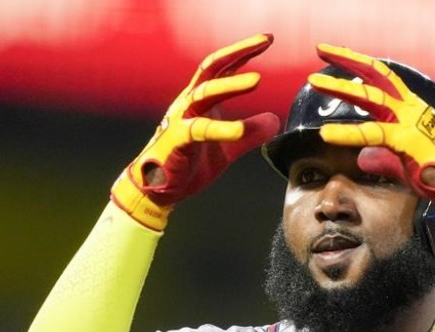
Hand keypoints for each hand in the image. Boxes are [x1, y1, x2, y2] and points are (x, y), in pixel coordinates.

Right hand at [111, 33, 279, 229]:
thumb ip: (250, 133)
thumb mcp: (228, 147)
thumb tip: (275, 121)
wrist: (159, 188)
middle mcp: (189, 103)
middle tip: (265, 42)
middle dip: (239, 52)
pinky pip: (200, 130)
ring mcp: (181, 119)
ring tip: (256, 80)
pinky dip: (221, 129)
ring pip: (205, 93)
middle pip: (213, 68)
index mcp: (200, 100)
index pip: (222, 68)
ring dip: (231, 85)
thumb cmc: (188, 162)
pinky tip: (240, 131)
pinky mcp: (177, 140)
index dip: (243, 52)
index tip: (267, 40)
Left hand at [308, 44, 434, 222]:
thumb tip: (362, 159)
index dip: (360, 66)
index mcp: (412, 109)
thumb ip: (382, 158)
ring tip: (314, 81)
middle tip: (321, 48)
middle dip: (347, 59)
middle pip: (375, 75)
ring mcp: (409, 122)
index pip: (383, 79)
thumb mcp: (404, 163)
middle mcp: (410, 109)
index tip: (339, 57)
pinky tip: (325, 134)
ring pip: (370, 97)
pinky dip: (346, 134)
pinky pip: (371, 133)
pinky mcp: (406, 140)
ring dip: (340, 87)